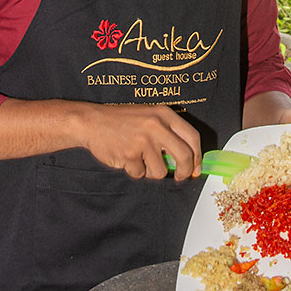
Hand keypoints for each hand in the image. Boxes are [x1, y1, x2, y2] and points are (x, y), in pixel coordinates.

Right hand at [79, 103, 201, 181]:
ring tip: (139, 158)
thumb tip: (188, 160)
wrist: (92, 122)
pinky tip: (126, 157)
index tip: (196, 168)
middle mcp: (156, 126)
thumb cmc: (122, 121)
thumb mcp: (149, 116)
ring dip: (151, 171)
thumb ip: (168, 133)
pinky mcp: (130, 154)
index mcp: (164, 114)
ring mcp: (143, 140)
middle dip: (185, 171)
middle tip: (180, 176)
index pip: (192, 137)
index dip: (198, 156)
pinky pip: (140, 174)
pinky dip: (135, 171)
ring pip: (161, 171)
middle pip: (184, 156)